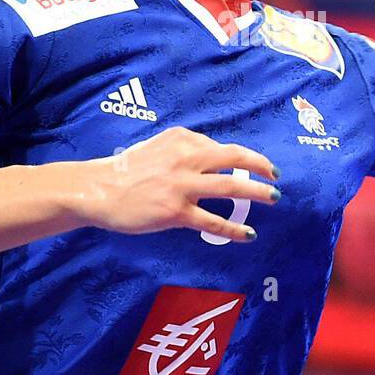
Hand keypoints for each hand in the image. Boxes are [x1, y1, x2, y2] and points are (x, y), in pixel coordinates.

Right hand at [80, 127, 279, 241]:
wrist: (98, 189)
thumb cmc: (126, 170)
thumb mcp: (158, 147)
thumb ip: (184, 150)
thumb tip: (210, 157)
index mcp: (182, 139)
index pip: (221, 147)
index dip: (243, 156)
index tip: (255, 164)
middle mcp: (186, 158)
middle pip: (234, 158)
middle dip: (260, 166)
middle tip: (275, 174)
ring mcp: (182, 185)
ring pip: (230, 187)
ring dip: (257, 192)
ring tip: (275, 198)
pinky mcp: (176, 212)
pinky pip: (212, 221)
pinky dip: (234, 229)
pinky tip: (249, 234)